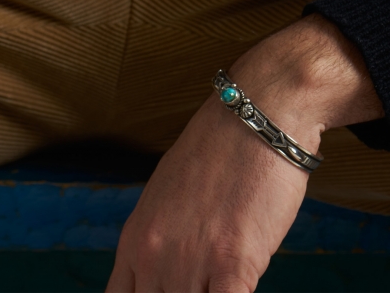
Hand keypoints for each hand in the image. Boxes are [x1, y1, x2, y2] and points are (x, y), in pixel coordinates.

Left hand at [107, 15, 383, 291]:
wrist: (254, 115)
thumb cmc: (218, 148)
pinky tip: (238, 285)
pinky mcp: (232, 265)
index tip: (165, 291)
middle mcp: (154, 254)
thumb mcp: (168, 193)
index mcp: (135, 238)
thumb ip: (163, 238)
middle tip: (200, 283)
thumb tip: (168, 272)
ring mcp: (190, 261)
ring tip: (218, 280)